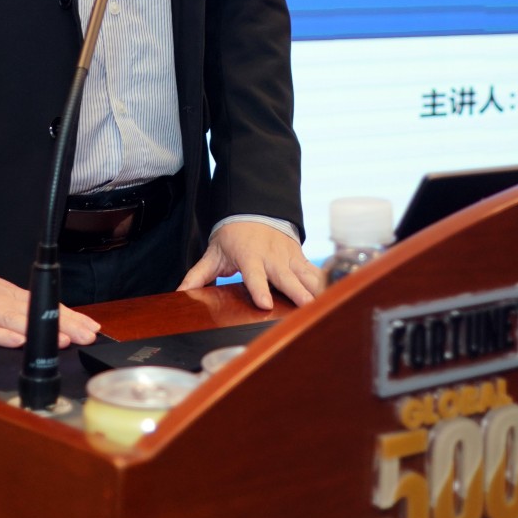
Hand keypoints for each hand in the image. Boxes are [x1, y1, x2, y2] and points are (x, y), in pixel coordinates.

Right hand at [0, 264, 100, 349]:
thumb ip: (12, 306)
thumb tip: (41, 320)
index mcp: (5, 294)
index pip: (43, 305)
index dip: (68, 316)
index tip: (90, 327)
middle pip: (35, 312)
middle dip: (64, 324)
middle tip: (87, 335)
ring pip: (15, 319)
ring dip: (40, 329)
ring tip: (64, 339)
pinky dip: (0, 334)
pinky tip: (17, 341)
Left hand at [179, 221, 322, 309]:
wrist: (255, 211)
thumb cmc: (233, 237)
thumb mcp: (214, 253)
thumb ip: (198, 274)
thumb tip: (180, 292)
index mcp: (249, 257)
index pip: (254, 275)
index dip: (259, 288)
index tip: (265, 303)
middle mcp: (272, 258)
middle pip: (286, 277)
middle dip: (297, 292)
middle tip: (307, 307)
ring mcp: (289, 257)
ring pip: (305, 275)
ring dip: (316, 289)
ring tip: (327, 305)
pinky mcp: (300, 258)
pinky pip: (314, 271)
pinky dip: (326, 282)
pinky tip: (337, 295)